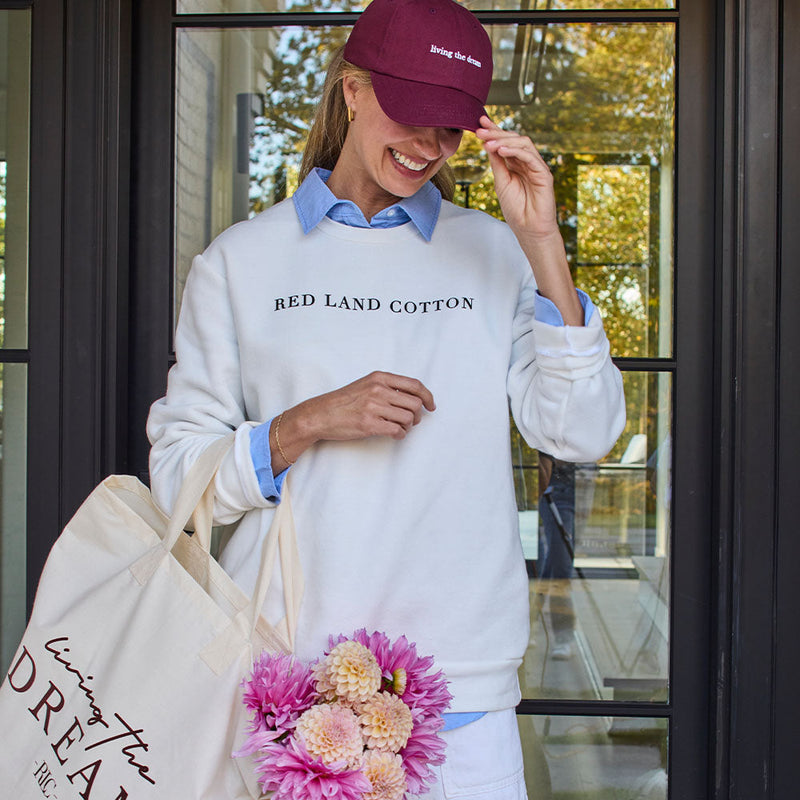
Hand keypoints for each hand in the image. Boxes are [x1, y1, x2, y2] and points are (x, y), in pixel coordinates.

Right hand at [303, 371, 434, 441]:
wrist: (321, 414)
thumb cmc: (344, 401)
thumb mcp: (366, 384)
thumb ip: (388, 387)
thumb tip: (414, 397)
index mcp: (380, 378)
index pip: (415, 385)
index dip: (428, 396)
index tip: (431, 406)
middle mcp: (378, 390)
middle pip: (415, 403)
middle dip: (418, 415)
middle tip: (412, 421)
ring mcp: (373, 407)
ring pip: (408, 418)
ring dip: (408, 426)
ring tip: (400, 428)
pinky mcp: (369, 424)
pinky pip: (397, 431)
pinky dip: (400, 435)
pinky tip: (394, 434)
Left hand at [475, 115, 558, 240]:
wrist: (529, 229)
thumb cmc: (517, 209)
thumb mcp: (501, 183)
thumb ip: (497, 164)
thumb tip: (488, 145)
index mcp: (516, 164)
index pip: (505, 143)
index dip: (494, 131)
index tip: (479, 123)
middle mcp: (527, 162)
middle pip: (514, 139)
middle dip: (496, 133)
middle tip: (480, 131)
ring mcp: (536, 166)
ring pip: (523, 144)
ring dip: (504, 141)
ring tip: (489, 143)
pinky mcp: (544, 174)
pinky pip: (531, 157)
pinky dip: (516, 152)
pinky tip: (502, 151)